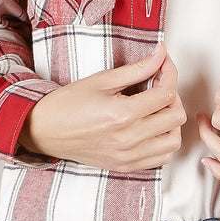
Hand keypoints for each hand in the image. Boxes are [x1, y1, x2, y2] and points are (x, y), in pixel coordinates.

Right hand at [19, 43, 185, 171]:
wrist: (44, 131)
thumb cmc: (68, 105)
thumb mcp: (102, 80)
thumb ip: (136, 68)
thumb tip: (160, 54)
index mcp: (122, 115)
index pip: (166, 93)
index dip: (169, 74)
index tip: (163, 65)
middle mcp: (129, 140)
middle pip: (175, 117)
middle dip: (172, 95)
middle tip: (159, 85)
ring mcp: (129, 157)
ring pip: (173, 140)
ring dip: (171, 121)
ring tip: (156, 108)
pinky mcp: (126, 166)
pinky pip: (161, 158)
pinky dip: (163, 141)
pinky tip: (152, 128)